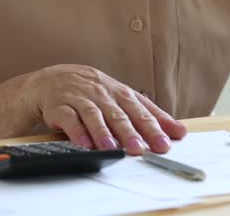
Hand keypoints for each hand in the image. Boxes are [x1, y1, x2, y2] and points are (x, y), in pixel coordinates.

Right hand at [26, 64, 187, 154]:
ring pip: (95, 115)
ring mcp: (81, 98)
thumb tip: (178, 130)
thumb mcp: (120, 97)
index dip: (155, 125)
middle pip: (119, 113)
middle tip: (142, 149)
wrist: (52, 80)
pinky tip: (85, 144)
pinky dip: (77, 132)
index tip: (167, 142)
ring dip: (104, 133)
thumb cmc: (92, 92)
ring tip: (113, 149)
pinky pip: (69, 119)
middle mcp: (102, 93)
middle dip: (132, 132)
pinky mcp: (60, 106)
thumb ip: (147, 114)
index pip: (141, 109)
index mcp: (120, 92)